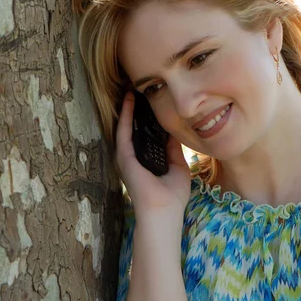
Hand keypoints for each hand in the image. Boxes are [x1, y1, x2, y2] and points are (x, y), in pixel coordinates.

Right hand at [116, 92, 190, 219]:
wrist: (164, 212)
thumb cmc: (173, 196)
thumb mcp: (178, 165)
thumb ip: (174, 148)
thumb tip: (173, 130)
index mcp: (146, 160)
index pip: (146, 134)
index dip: (149, 117)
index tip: (153, 100)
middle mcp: (134, 157)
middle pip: (134, 128)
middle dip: (137, 109)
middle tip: (141, 88)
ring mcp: (127, 157)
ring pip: (125, 126)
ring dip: (128, 108)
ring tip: (132, 89)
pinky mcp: (124, 157)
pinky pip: (123, 132)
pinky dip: (125, 116)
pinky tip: (129, 101)